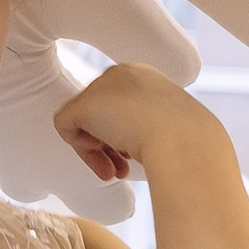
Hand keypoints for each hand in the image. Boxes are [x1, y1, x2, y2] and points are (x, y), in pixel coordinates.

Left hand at [52, 60, 216, 185]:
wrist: (182, 138)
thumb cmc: (183, 141)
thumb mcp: (168, 131)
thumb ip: (145, 132)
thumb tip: (123, 146)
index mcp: (144, 76)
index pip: (121, 107)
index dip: (122, 136)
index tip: (130, 160)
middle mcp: (123, 74)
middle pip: (101, 114)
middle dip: (109, 147)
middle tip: (119, 172)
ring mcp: (102, 87)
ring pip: (84, 123)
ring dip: (98, 153)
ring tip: (114, 174)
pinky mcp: (84, 104)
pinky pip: (65, 125)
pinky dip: (80, 147)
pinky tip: (101, 150)